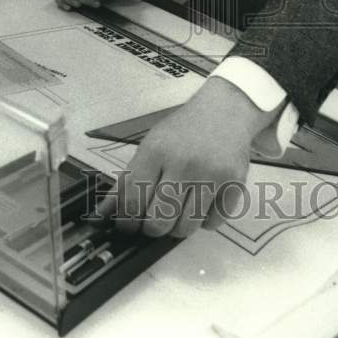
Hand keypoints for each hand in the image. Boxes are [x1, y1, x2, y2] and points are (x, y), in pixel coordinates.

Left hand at [96, 78, 273, 237]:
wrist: (224, 109)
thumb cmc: (183, 131)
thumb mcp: (150, 146)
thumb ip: (127, 180)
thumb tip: (103, 214)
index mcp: (156, 151)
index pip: (133, 201)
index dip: (126, 222)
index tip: (127, 226)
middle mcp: (183, 163)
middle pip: (158, 221)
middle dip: (152, 228)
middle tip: (153, 220)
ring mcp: (210, 174)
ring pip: (186, 227)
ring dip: (178, 227)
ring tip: (178, 211)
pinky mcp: (234, 183)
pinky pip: (213, 223)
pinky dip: (205, 221)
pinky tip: (202, 205)